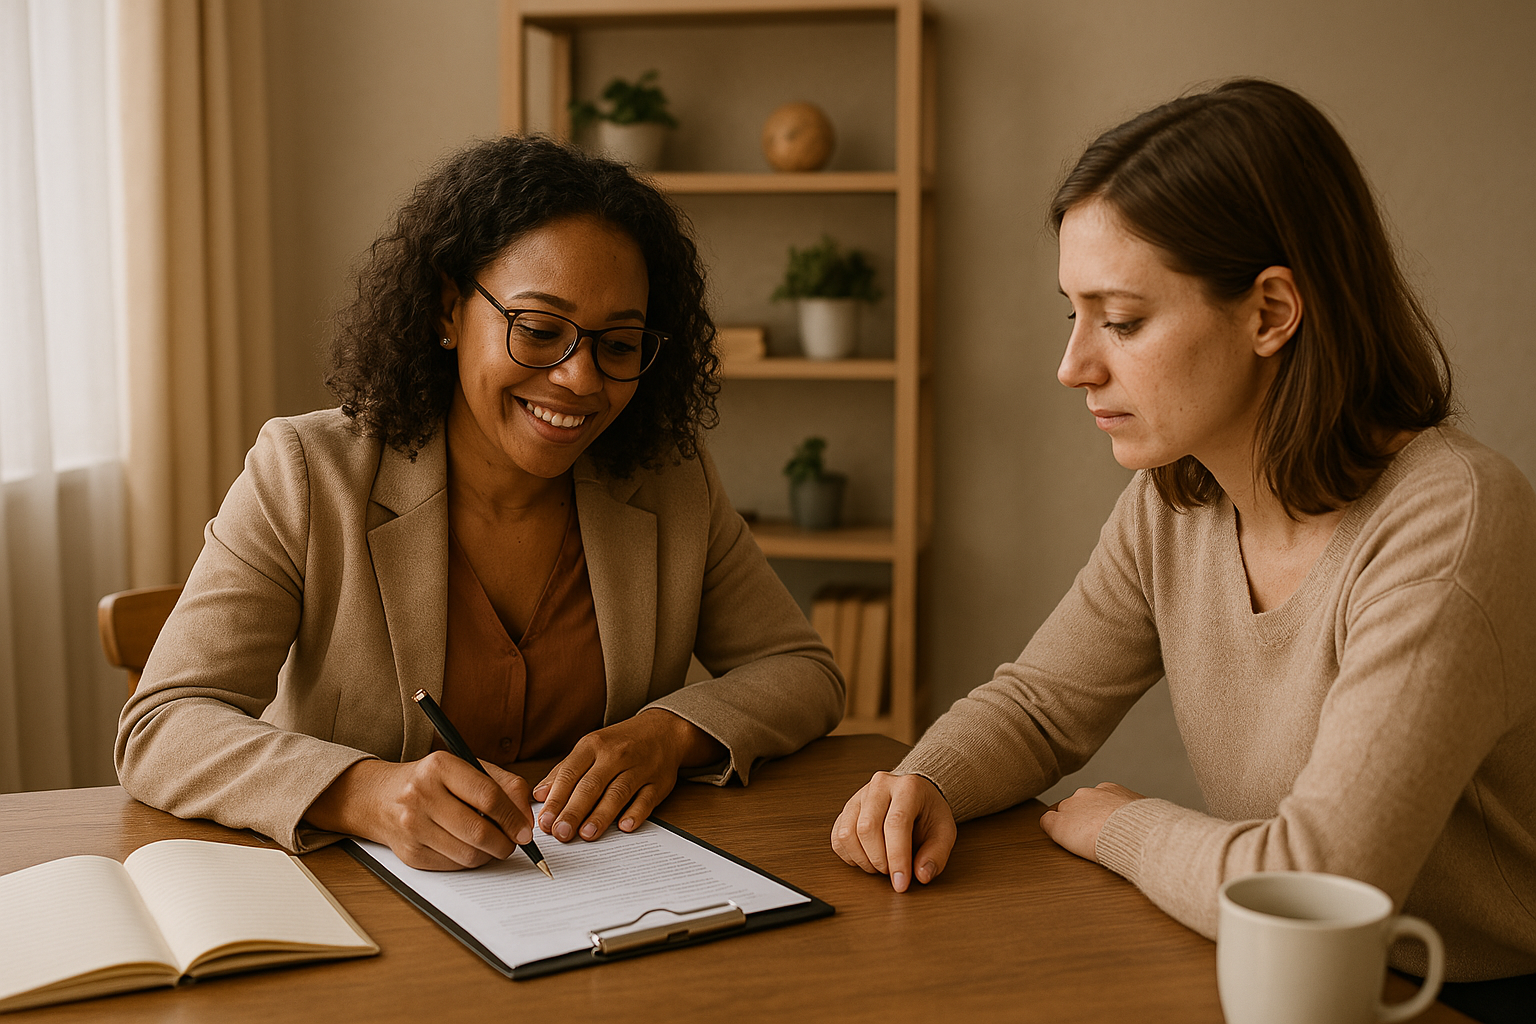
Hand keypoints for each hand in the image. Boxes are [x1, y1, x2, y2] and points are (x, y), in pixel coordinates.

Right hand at [304, 753, 535, 870]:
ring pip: (468, 854)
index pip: (488, 796)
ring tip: (492, 844)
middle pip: (479, 831)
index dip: (512, 817)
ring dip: (490, 854)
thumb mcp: (467, 768)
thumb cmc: (432, 781)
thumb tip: (525, 820)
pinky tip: (469, 847)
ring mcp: (412, 826)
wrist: (379, 797)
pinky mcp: (409, 853)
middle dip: (505, 842)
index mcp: (440, 766)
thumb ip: (504, 786)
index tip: (525, 830)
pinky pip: (454, 866)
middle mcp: (421, 794)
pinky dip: (470, 861)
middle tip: (513, 842)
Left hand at [532, 709, 724, 842]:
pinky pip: (647, 799)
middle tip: (560, 833)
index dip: (556, 799)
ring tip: (586, 834)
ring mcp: (639, 768)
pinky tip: (625, 827)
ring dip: (601, 815)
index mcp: (593, 745)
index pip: (570, 773)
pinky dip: (636, 813)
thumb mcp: (590, 748)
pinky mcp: (659, 782)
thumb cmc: (620, 743)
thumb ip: (564, 771)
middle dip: (574, 811)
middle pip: (591, 785)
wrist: (663, 730)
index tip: (545, 821)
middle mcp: (616, 755)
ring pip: (618, 793)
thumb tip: (540, 795)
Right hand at [831, 771, 956, 892]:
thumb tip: (922, 875)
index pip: (896, 823)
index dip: (897, 857)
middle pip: (867, 827)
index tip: (900, 883)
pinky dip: (850, 856)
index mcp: (908, 787)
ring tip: (879, 864)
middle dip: (879, 860)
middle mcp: (880, 786)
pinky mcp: (847, 809)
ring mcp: (860, 796)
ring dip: (862, 859)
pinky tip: (866, 857)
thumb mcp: (944, 832)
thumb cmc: (929, 814)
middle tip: (891, 871)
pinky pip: (838, 837)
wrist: (916, 796)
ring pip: (848, 833)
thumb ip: (936, 855)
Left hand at [1038, 782, 1144, 860]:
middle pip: (1077, 804)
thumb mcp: (1147, 814)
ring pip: (1063, 813)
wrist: (1134, 833)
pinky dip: (1052, 830)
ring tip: (1081, 842)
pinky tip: (1059, 839)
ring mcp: (1071, 806)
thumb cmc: (1146, 827)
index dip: (1096, 814)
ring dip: (1070, 825)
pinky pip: (1047, 822)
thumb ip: (1139, 814)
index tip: (1102, 825)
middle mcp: (1087, 793)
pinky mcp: (1059, 824)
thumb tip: (1152, 821)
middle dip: (1083, 819)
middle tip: (1093, 836)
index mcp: (1109, 790)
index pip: (1095, 799)